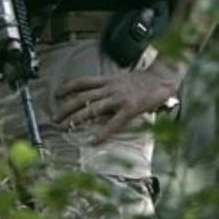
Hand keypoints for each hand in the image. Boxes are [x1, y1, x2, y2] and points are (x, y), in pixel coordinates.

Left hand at [54, 59, 185, 143]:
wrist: (164, 77)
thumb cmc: (146, 80)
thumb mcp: (124, 79)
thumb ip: (111, 86)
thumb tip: (100, 94)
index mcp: (108, 80)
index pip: (83, 82)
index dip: (68, 87)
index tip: (56, 95)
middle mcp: (110, 88)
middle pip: (82, 97)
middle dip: (66, 108)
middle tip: (54, 118)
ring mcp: (119, 98)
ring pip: (92, 108)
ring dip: (76, 118)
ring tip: (65, 127)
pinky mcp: (129, 109)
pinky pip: (113, 123)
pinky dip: (102, 133)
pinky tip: (94, 141)